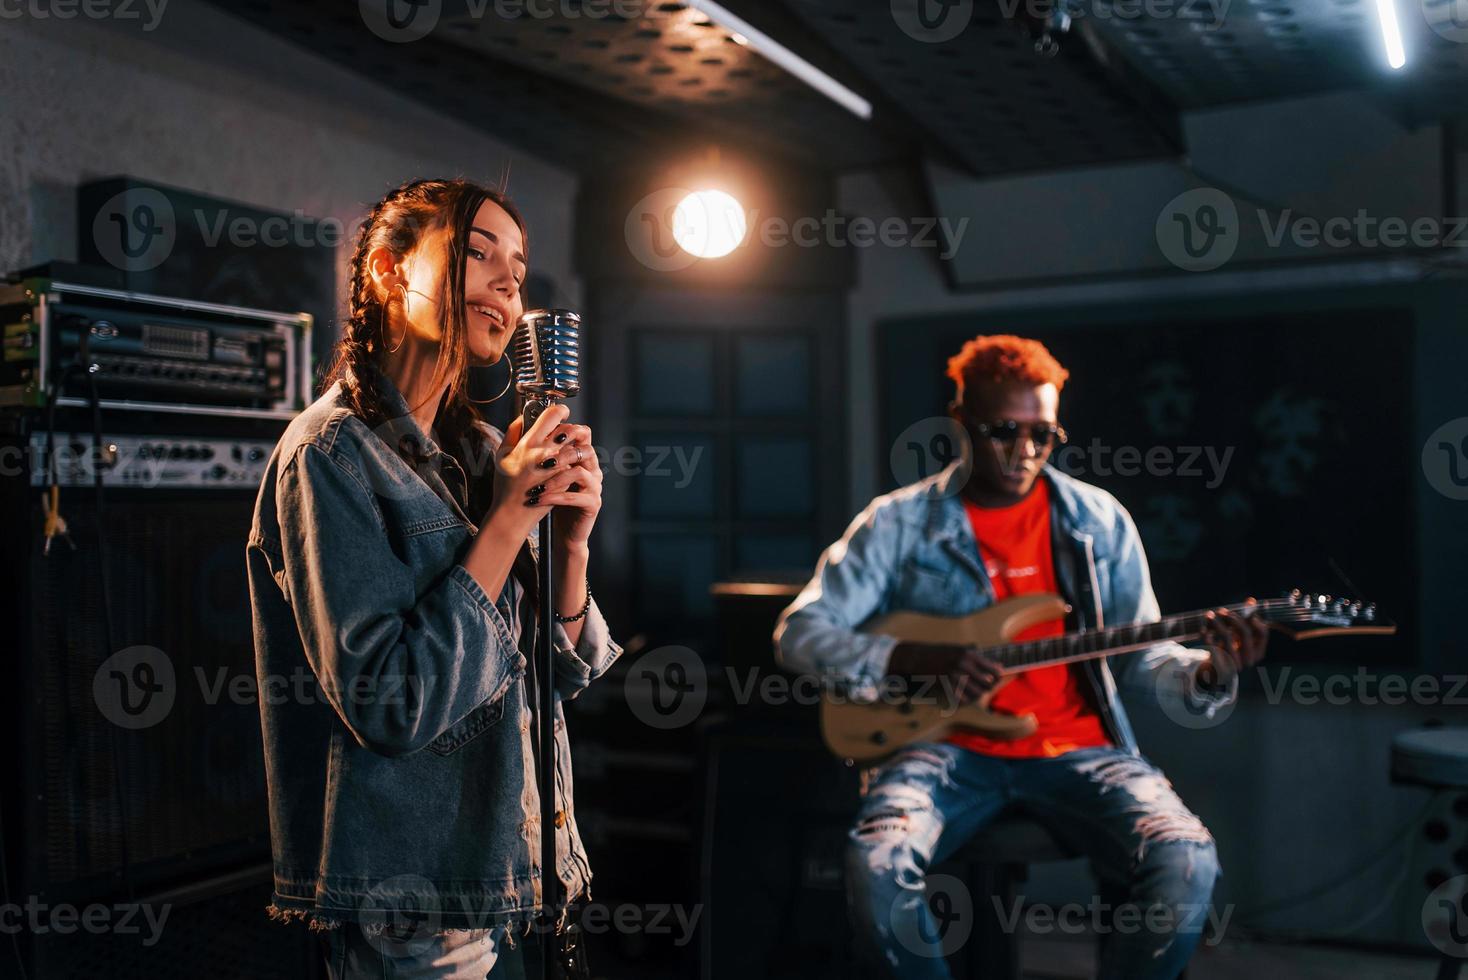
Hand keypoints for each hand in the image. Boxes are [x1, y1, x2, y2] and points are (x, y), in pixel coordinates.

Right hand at [488, 403, 571, 537]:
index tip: (561, 414)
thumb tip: (524, 416)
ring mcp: (557, 468)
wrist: (513, 514)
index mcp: (528, 444)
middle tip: (566, 433)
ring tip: (566, 449)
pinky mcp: (565, 479)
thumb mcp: (502, 455)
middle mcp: (544, 454)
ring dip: (573, 445)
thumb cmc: (506, 485)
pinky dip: (572, 461)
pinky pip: (574, 463)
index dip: (560, 411)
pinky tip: (564, 466)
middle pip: (569, 428)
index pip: (553, 414)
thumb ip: (513, 432)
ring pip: (575, 445)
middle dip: (570, 428)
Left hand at [538, 420, 601, 550]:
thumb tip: (520, 421)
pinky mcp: (592, 504)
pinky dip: (555, 497)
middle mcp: (591, 469)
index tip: (549, 433)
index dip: (569, 429)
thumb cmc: (551, 498)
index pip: (583, 434)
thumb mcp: (542, 472)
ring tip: (537, 486)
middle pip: (586, 449)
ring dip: (556, 478)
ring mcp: (594, 486)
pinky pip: (575, 497)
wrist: (562, 531)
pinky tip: (538, 499)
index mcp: (580, 458)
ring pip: (580, 472)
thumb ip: (537, 448)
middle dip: (562, 452)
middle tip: (543, 460)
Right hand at [886, 641, 1003, 703]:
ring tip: (976, 693)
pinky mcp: (946, 685)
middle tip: (986, 687)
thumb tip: (997, 666)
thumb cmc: (939, 653)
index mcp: (968, 654)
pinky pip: (963, 698)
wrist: (916, 658)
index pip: (993, 669)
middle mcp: (963, 664)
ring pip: (977, 692)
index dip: (998, 676)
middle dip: (988, 687)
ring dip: (978, 695)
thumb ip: (976, 657)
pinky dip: (966, 700)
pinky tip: (965, 698)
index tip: (997, 678)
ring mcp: (954, 675)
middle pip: (987, 682)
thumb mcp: (958, 649)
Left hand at [1198, 599, 1268, 688]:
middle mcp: (1249, 660)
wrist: (1213, 673)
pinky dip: (1206, 634)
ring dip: (1217, 622)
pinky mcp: (1219, 666)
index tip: (1243, 610)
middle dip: (1233, 618)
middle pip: (1245, 633)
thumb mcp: (1238, 637)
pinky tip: (1203, 629)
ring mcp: (1234, 664)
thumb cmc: (1228, 651)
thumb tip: (1251, 600)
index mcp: (1258, 653)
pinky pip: (1211, 644)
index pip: (1262, 633)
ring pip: (1227, 637)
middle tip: (1222, 610)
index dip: (1253, 619)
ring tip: (1208, 615)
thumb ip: (1245, 620)